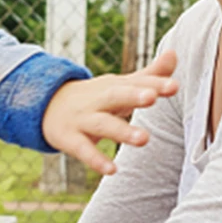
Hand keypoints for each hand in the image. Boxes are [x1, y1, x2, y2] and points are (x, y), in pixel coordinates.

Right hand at [40, 49, 177, 174]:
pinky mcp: (69, 139)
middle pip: (116, 96)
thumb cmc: (94, 98)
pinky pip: (83, 150)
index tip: (174, 86)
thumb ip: (149, 75)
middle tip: (152, 98)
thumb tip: (174, 53)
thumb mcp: (119, 86)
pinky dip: (96, 160)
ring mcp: (82, 119)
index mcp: (113, 86)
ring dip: (122, 131)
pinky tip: (112, 170)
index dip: (155, 84)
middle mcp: (98, 100)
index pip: (136, 83)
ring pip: (102, 124)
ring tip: (144, 139)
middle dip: (134, 96)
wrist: (47, 106)